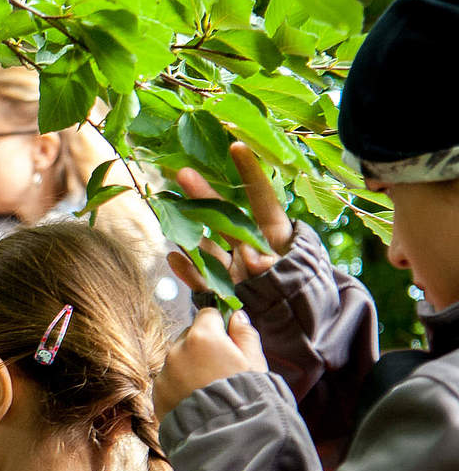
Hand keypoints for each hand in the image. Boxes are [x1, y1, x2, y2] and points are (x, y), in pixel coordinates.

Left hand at [154, 308, 267, 419]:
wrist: (227, 441)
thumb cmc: (248, 401)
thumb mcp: (256, 365)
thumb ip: (245, 335)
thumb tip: (237, 315)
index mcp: (203, 337)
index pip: (207, 314)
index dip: (220, 326)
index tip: (228, 340)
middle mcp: (177, 351)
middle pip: (190, 335)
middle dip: (203, 346)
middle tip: (221, 369)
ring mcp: (164, 373)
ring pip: (178, 359)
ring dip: (190, 366)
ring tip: (210, 390)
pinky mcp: (157, 394)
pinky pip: (169, 381)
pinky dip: (180, 386)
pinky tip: (198, 401)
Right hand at [169, 142, 294, 289]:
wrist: (295, 325)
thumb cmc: (302, 293)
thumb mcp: (294, 276)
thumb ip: (273, 267)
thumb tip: (251, 260)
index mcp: (274, 232)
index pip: (260, 196)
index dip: (249, 170)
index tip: (235, 145)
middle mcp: (248, 243)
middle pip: (224, 214)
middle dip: (204, 193)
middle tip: (182, 173)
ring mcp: (232, 263)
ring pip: (206, 241)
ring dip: (188, 227)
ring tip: (169, 211)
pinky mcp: (221, 285)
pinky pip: (201, 275)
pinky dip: (187, 269)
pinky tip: (173, 258)